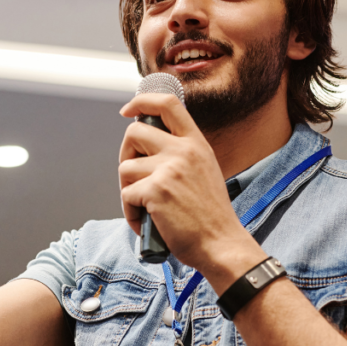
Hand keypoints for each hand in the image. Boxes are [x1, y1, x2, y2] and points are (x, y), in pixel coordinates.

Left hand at [118, 94, 259, 273]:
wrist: (221, 243)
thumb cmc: (211, 216)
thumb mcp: (205, 171)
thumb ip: (182, 155)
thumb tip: (146, 150)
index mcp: (196, 143)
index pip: (167, 104)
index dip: (141, 102)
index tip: (128, 111)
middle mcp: (183, 151)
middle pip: (133, 132)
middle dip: (125, 154)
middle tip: (132, 176)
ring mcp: (169, 169)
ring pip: (125, 168)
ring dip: (128, 190)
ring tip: (145, 208)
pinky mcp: (156, 190)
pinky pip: (126, 195)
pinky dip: (130, 212)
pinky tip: (146, 222)